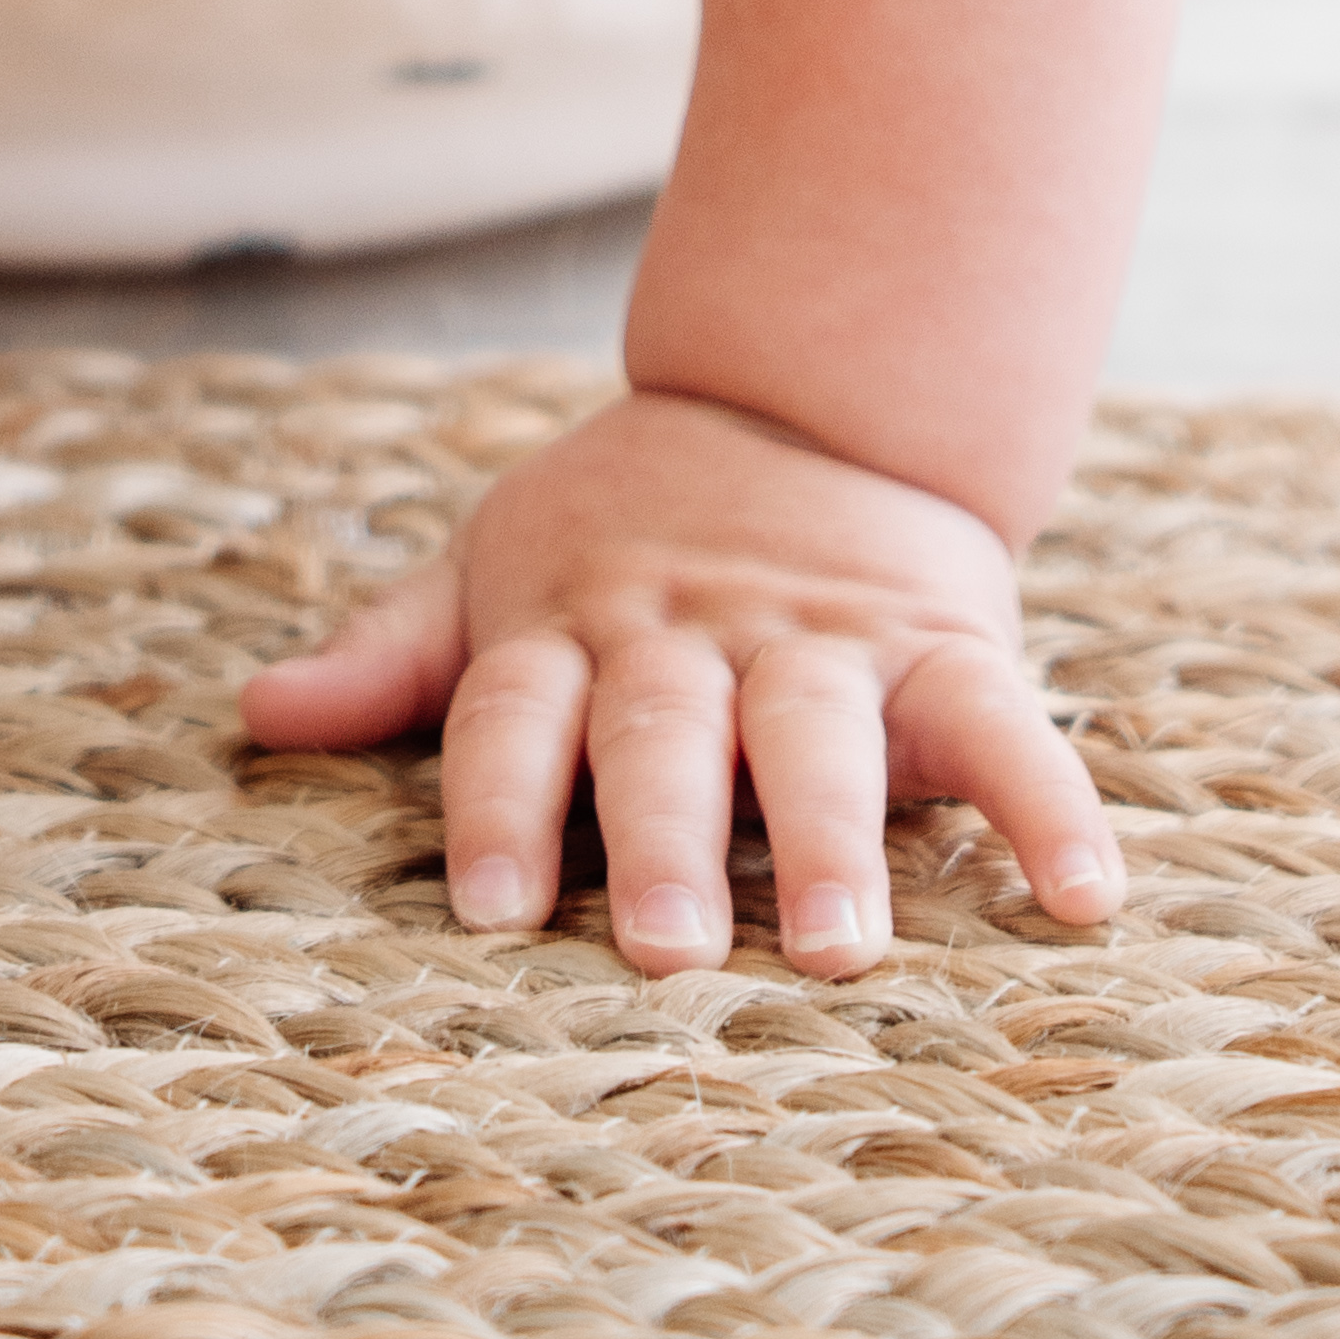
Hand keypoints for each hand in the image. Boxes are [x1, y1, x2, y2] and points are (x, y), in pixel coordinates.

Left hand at [241, 383, 1118, 980]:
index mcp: (574, 620)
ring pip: (820, 734)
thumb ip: (395, 655)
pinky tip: (1085, 897)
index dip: (496, 805)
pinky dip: (1050, 806)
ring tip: (841, 950)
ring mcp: (820, 635)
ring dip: (834, 839)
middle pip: (664, 734)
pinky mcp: (942, 642)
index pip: (515, 714)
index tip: (483, 909)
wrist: (809, 388)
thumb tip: (254, 716)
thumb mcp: (497, 569)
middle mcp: (692, 630)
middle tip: (658, 950)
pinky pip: (1004, 725)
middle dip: (659, 839)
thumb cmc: (625, 531)